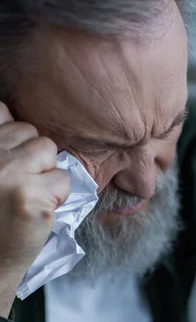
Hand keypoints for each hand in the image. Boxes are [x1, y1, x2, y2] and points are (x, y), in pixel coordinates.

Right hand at [0, 102, 69, 279]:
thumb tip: (12, 117)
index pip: (1, 113)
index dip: (14, 137)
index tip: (12, 162)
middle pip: (31, 133)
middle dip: (33, 157)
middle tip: (20, 184)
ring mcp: (10, 174)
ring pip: (49, 150)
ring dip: (47, 172)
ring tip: (30, 193)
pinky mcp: (32, 196)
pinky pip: (63, 179)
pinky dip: (58, 195)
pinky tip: (38, 208)